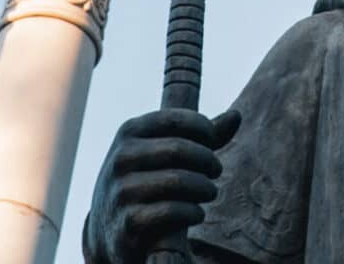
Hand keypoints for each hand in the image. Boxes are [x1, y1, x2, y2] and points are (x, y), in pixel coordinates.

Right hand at [83, 107, 240, 263]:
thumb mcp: (162, 150)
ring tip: (210, 191)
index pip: (175, 119)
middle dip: (206, 159)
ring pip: (178, 181)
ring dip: (204, 187)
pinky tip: (198, 212)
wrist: (108, 229)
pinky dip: (193, 211)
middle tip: (216, 170)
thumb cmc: (146, 178)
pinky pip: (172, 211)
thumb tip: (235, 115)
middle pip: (179, 149)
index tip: (213, 141)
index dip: (203, 129)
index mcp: (129, 131)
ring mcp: (121, 191)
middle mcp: (121, 158)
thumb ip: (199, 134)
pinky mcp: (128, 223)